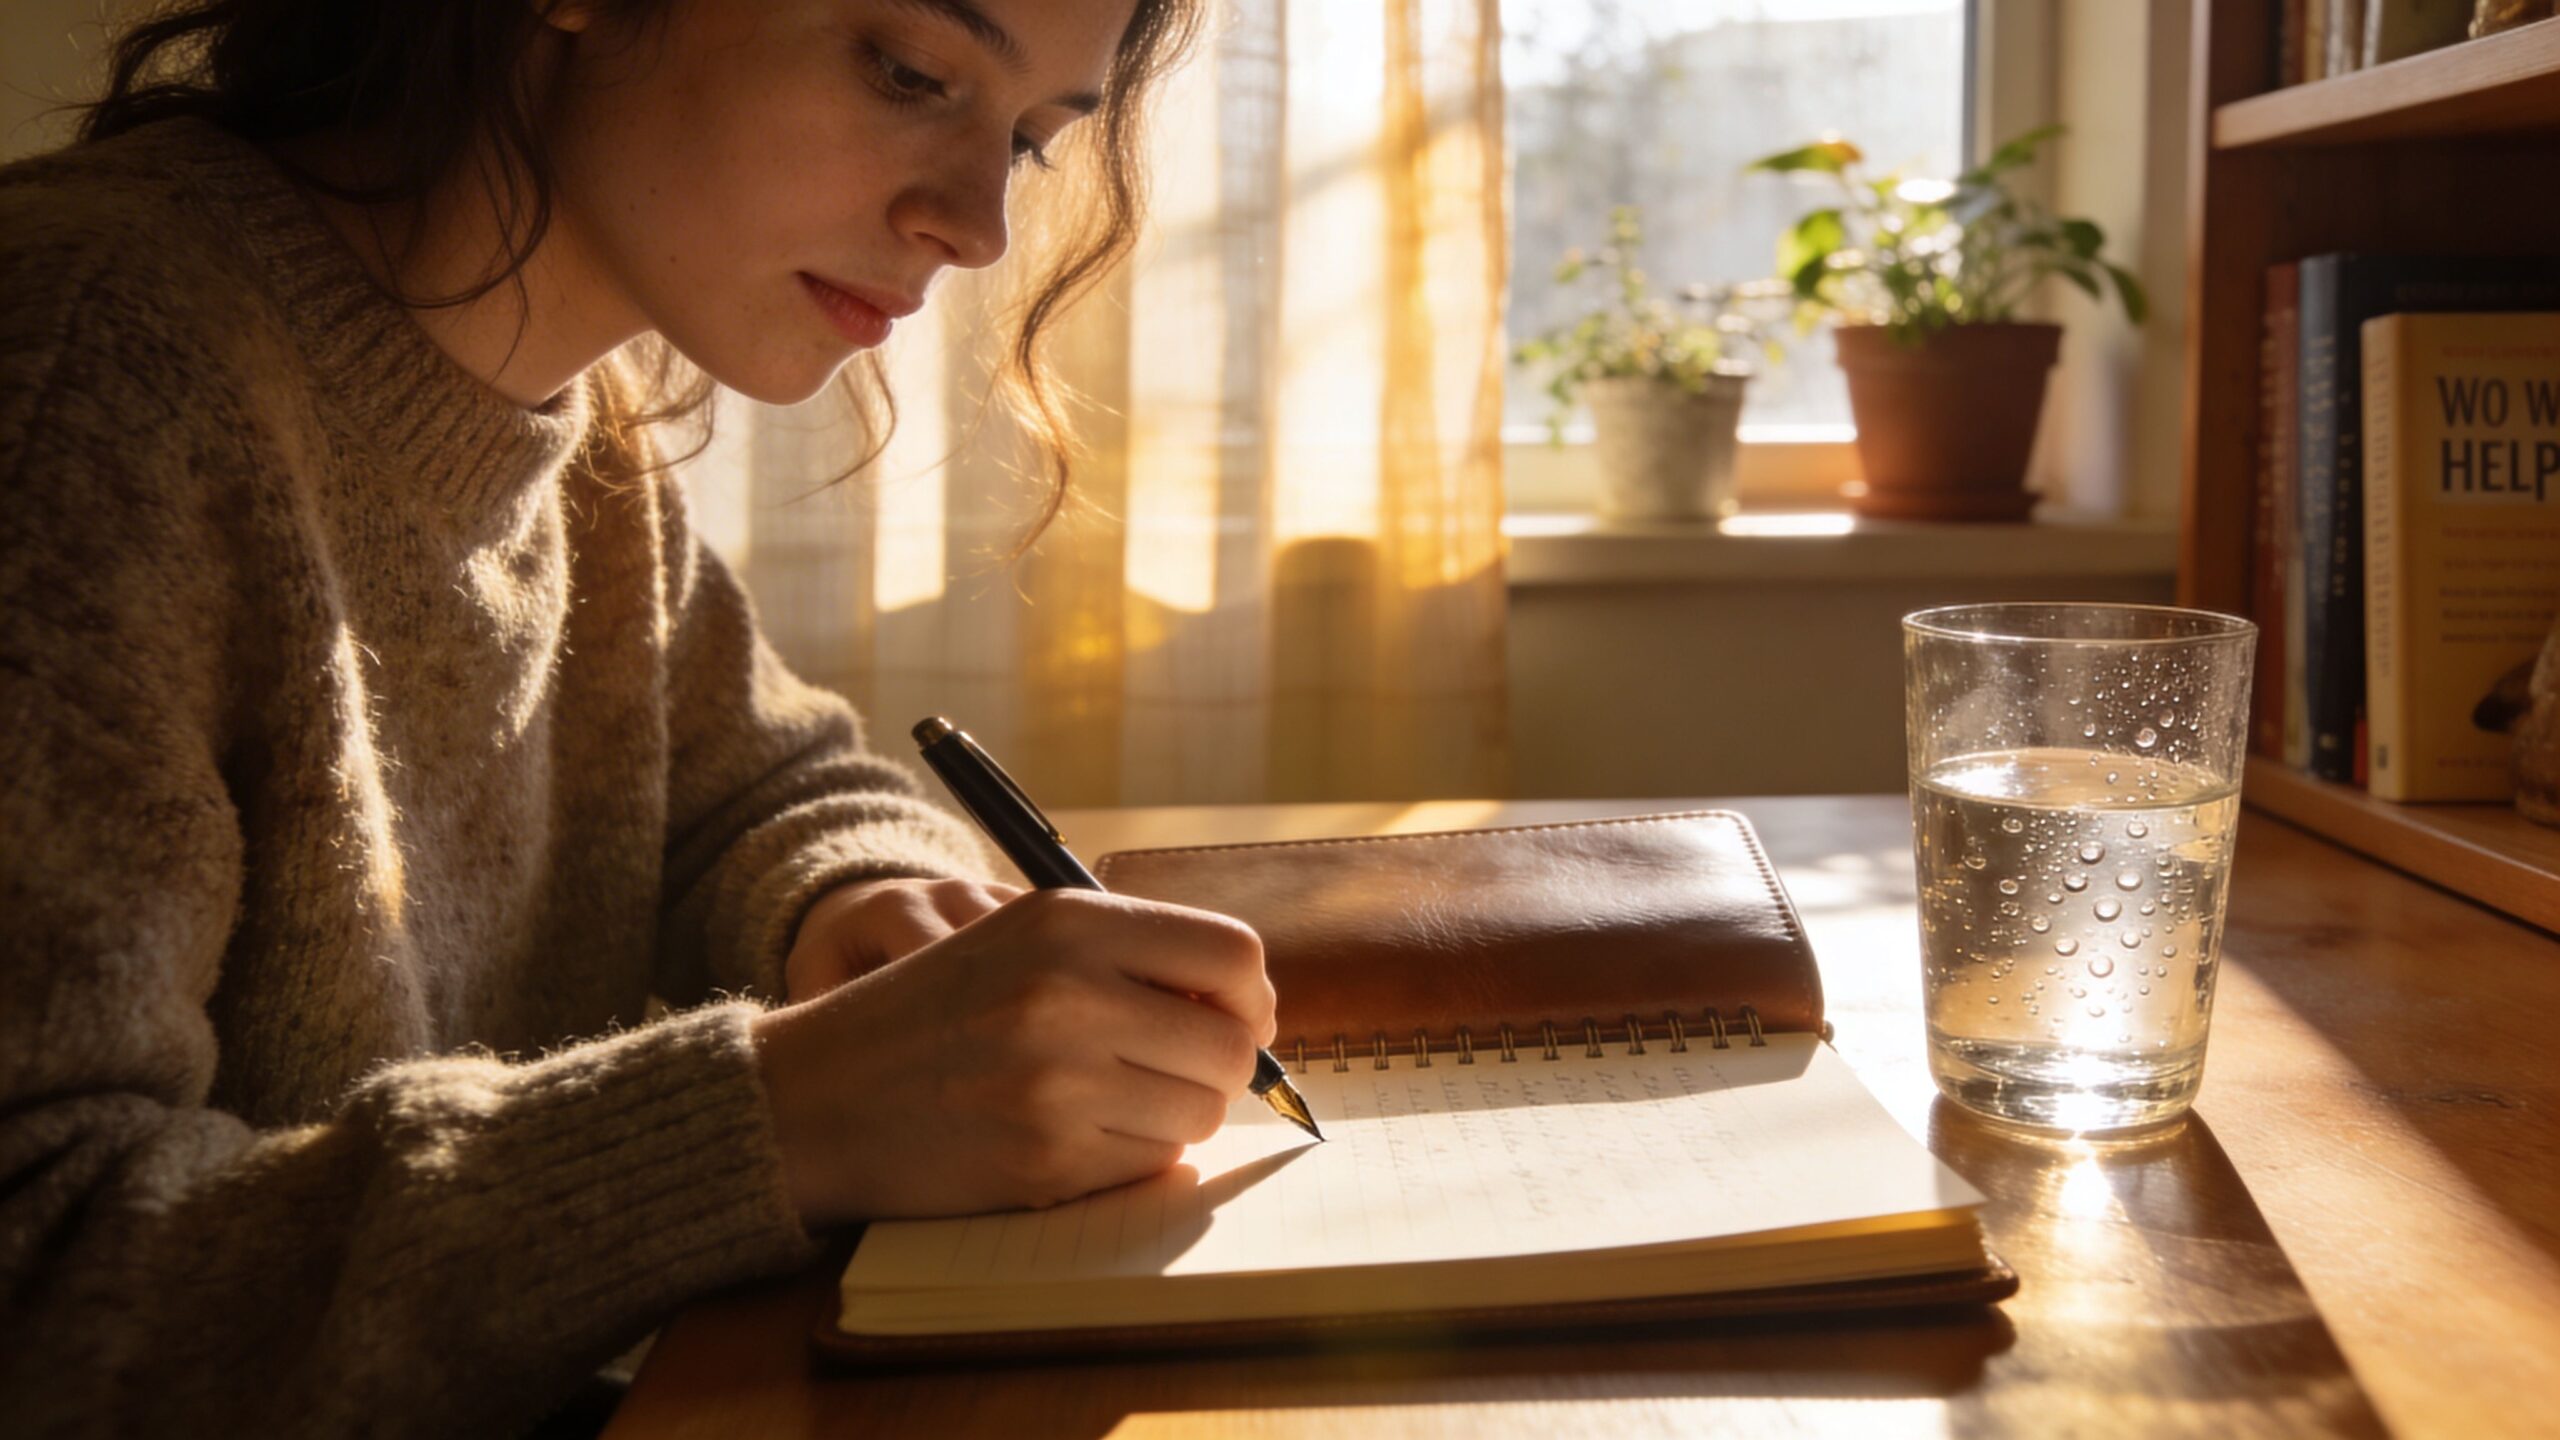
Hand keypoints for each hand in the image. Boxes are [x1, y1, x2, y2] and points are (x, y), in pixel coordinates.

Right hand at [751, 890, 1278, 1224]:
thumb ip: (1130, 954)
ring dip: (1176, 1117)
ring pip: (1199, 1114)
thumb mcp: (1021, 940)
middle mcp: (1070, 992)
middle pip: (1230, 1045)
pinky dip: (1131, 1157)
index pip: (1234, 955)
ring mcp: (1058, 1080)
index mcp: (1069, 921)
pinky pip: (1150, 1164)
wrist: (814, 1094)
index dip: (1249, 997)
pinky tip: (1075, 1135)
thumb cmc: (932, 1012)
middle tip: (1177, 1072)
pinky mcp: (1047, 1158)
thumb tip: (1246, 1006)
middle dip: (1220, 1069)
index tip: (1231, 1016)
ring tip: (1114, 1102)